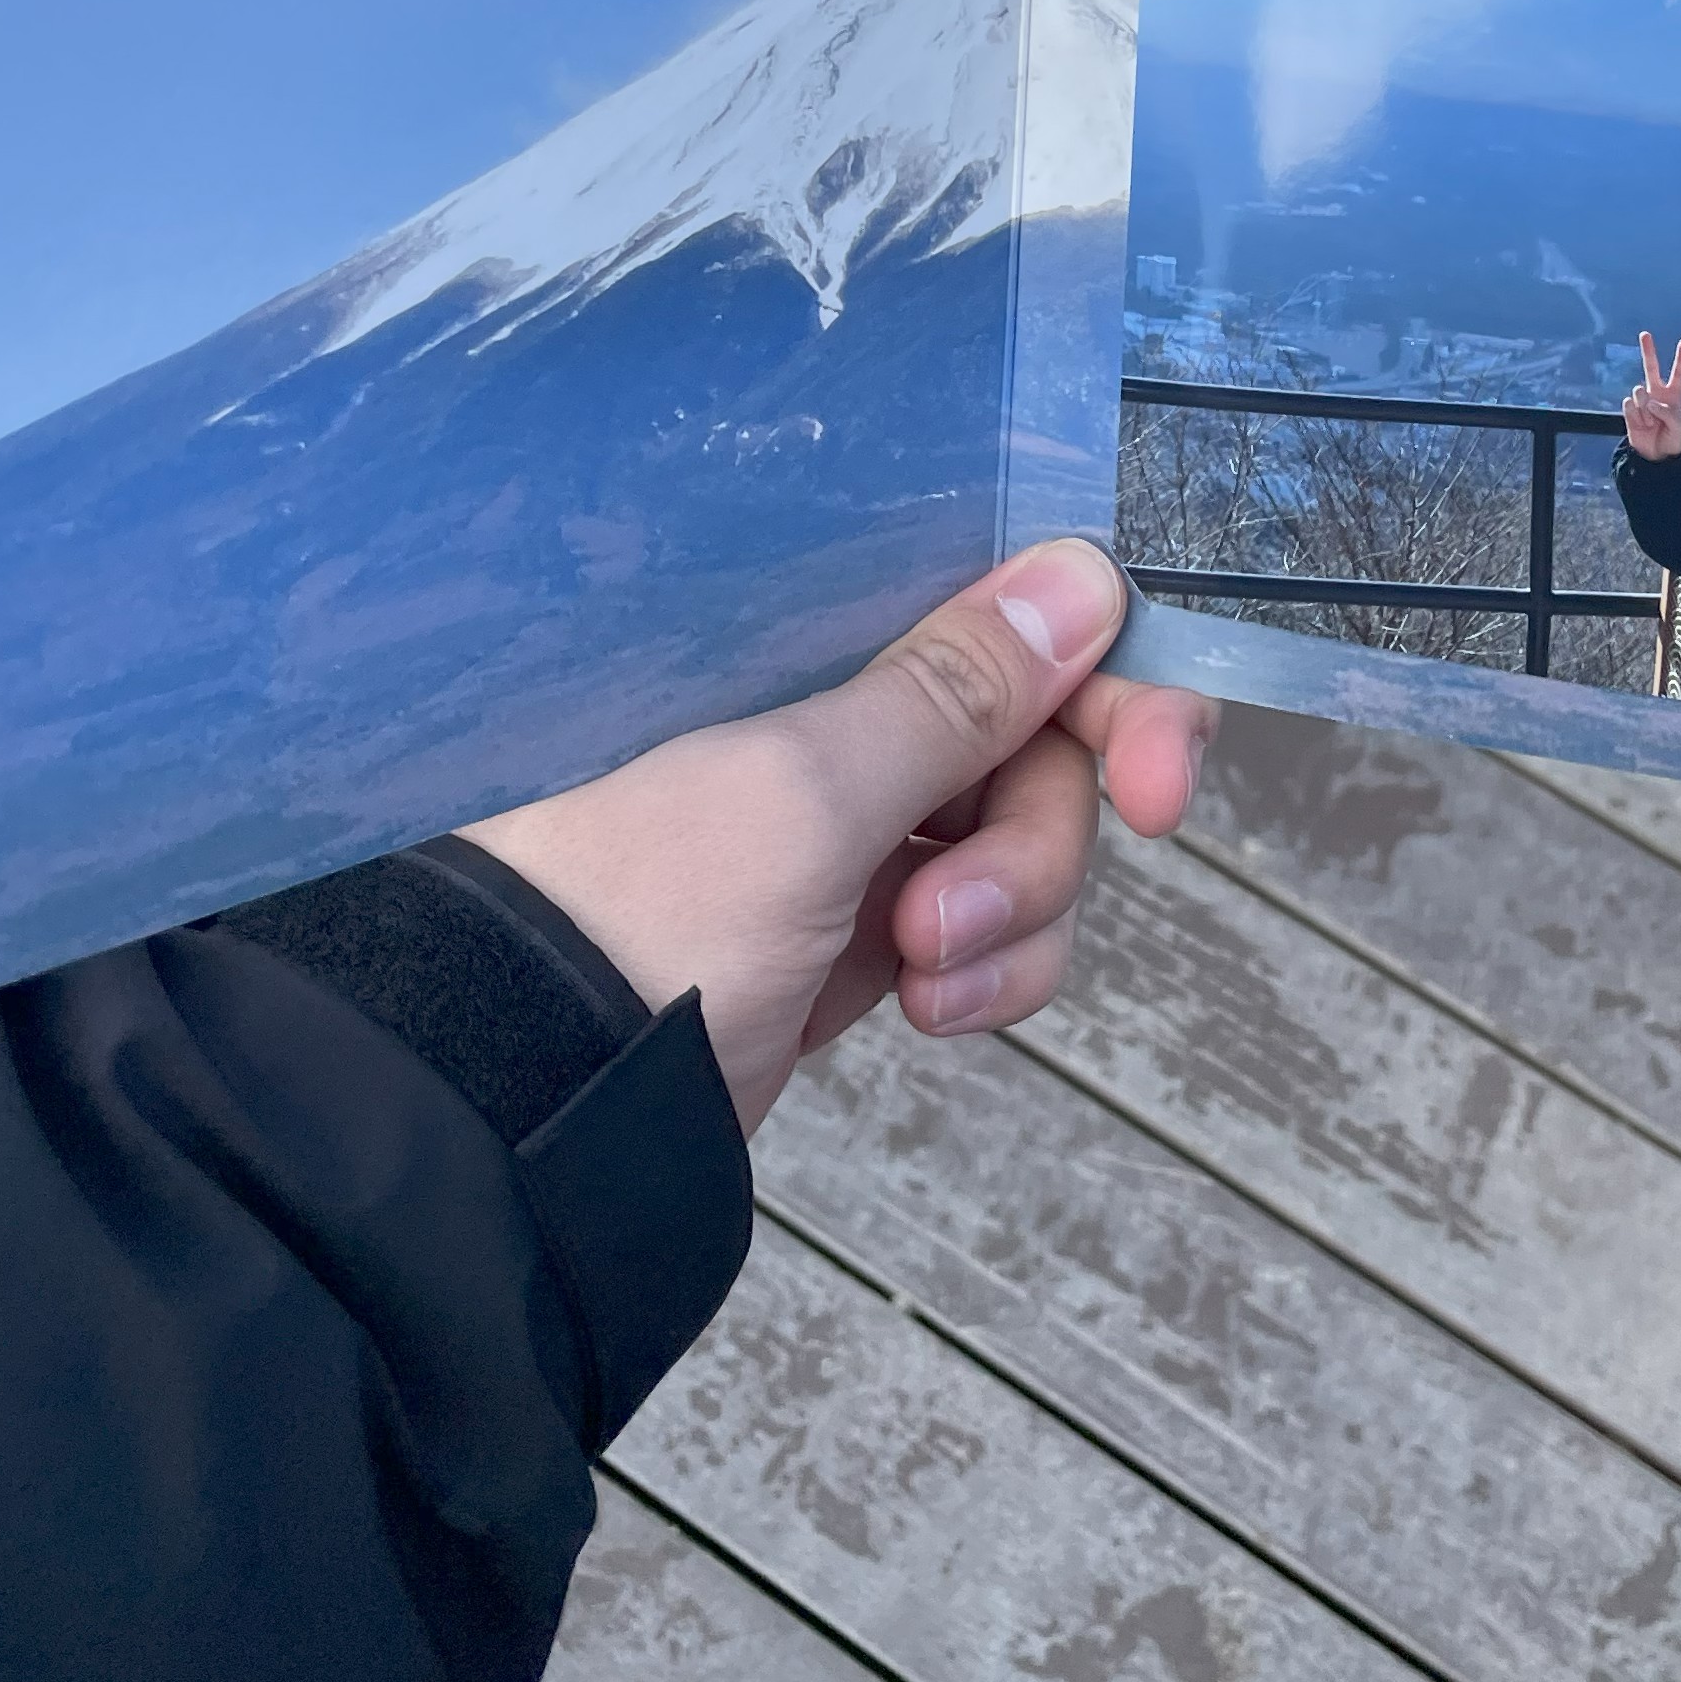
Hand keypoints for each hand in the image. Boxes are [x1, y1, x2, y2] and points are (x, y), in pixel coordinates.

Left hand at [461, 539, 1215, 1130]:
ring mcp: (845, 829)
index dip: (1108, 684)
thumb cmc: (634, 915)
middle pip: (1041, 739)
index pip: (1009, 612)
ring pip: (1025, 840)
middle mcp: (833, 712)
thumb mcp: (803, 796)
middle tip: (963, 916)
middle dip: (1038, 838)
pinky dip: (987, 972)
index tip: (1163, 777)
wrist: (517, 1108)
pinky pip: (985, 929)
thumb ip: (952, 692)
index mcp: (810, 637)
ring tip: (921, 981)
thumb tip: (1082, 573)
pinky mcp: (852, 932)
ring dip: (1013, 915)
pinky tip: (929, 1014)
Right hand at [1622, 331, 1680, 459]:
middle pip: (1651, 367)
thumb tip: (1649, 401)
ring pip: (1639, 391)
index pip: (1678, 373)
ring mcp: (1642, 402)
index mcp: (1673, 395)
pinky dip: (1636, 416)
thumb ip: (1667, 412)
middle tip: (1645, 333)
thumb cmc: (1673, 441)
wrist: (1656, 457)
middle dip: (1648, 350)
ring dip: (1645, 407)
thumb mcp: (1678, 428)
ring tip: (1650, 421)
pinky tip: (1642, 425)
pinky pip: (1630, 405)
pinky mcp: (1630, 411)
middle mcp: (1657, 394)